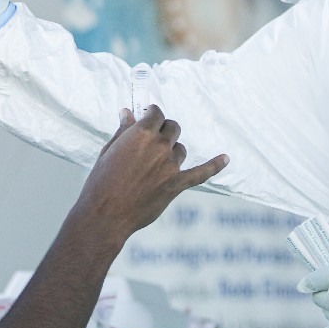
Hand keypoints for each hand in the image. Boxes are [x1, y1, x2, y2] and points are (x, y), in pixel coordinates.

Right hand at [75, 106, 227, 245]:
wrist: (106, 215)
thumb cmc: (102, 181)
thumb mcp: (109, 151)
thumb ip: (123, 131)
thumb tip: (128, 112)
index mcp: (142, 133)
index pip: (156, 114)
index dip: (153, 114)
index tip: (149, 115)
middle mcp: (160, 146)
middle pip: (172, 128)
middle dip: (164, 130)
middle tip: (154, 139)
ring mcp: (170, 166)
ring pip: (179, 150)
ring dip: (171, 151)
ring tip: (156, 163)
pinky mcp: (177, 185)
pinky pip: (201, 173)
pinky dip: (215, 165)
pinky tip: (226, 158)